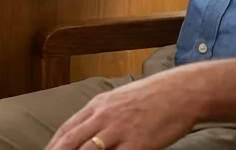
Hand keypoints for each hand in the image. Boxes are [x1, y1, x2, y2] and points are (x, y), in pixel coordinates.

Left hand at [46, 68, 199, 149]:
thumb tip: (85, 129)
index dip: (53, 145)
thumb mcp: (120, 98)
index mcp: (98, 105)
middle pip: (71, 142)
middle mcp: (104, 117)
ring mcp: (119, 131)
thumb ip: (101, 114)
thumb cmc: (153, 95)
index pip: (67, 129)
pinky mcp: (137, 145)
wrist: (182, 91)